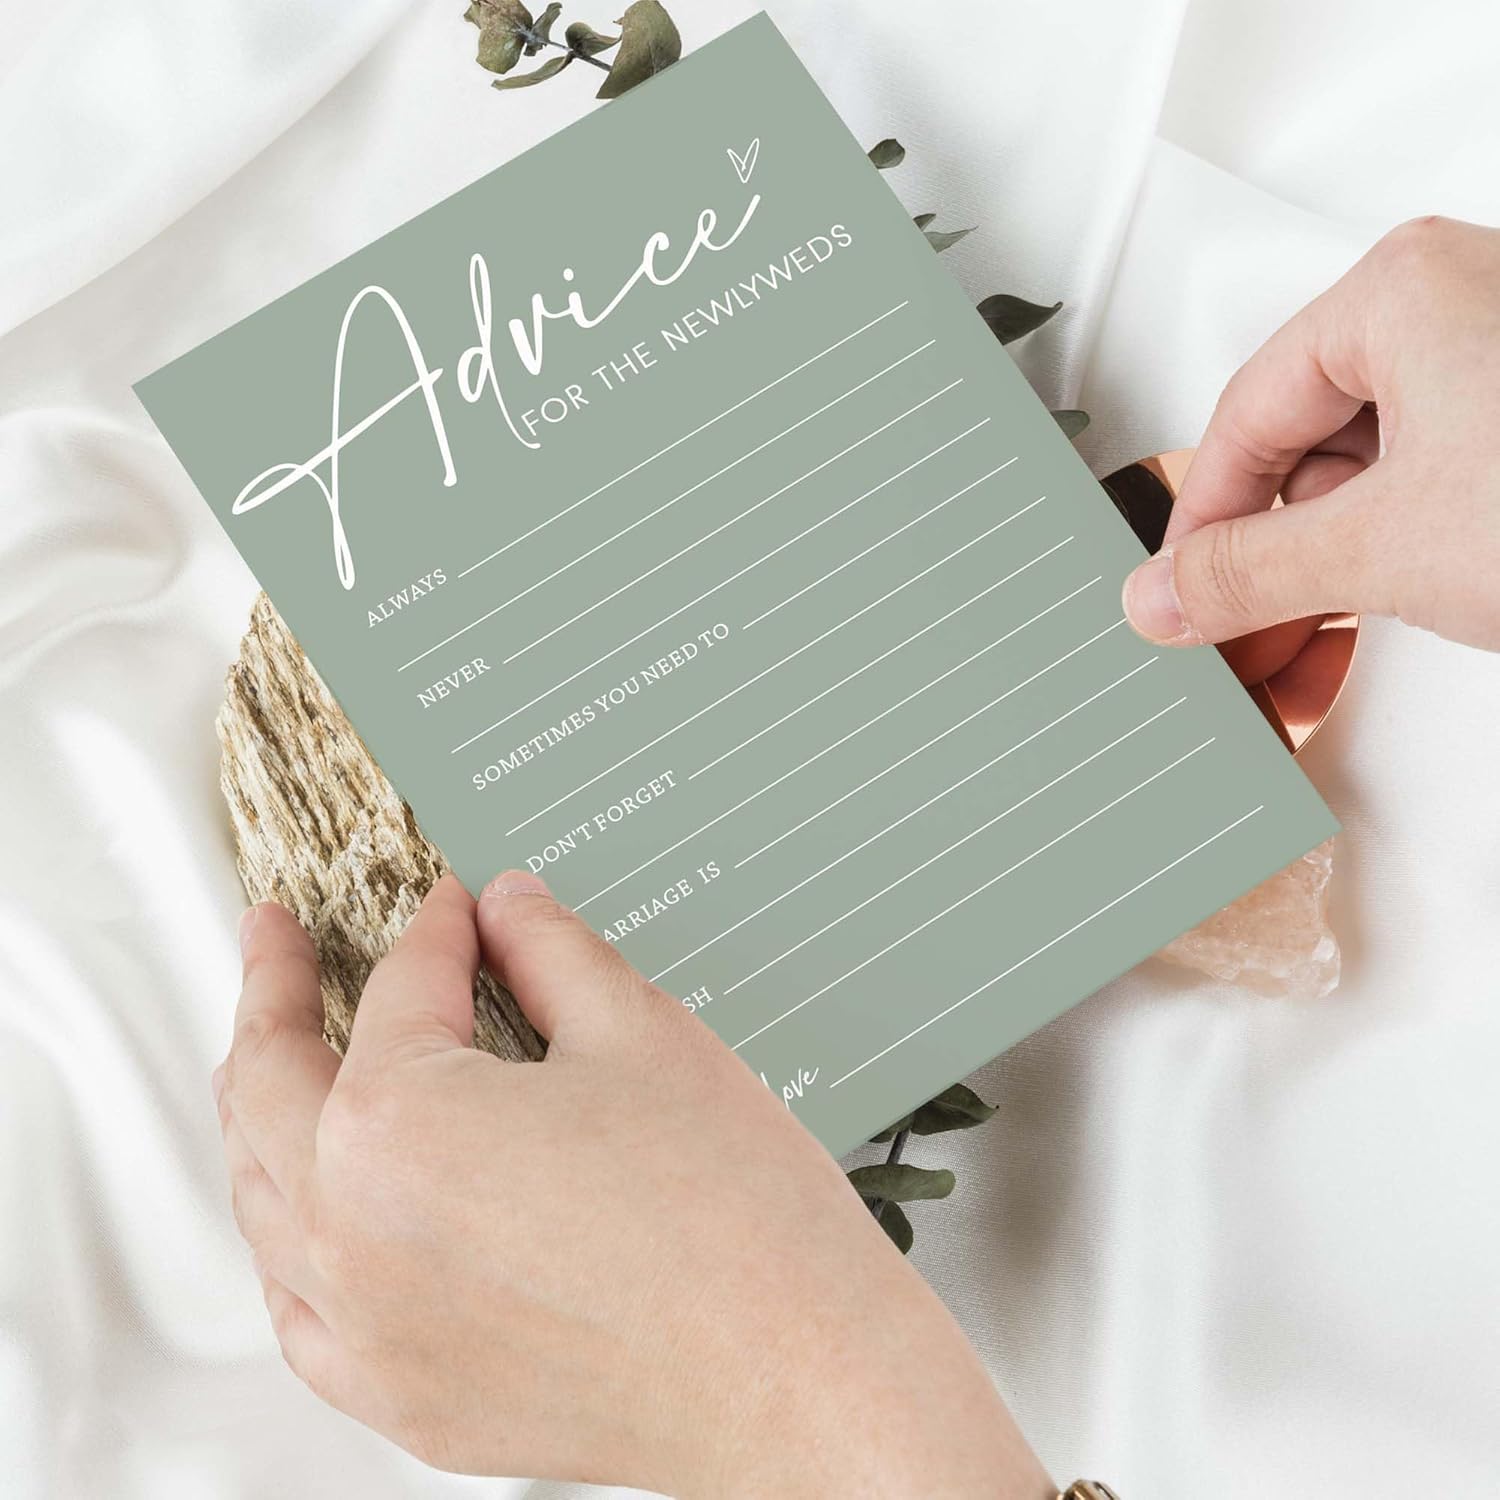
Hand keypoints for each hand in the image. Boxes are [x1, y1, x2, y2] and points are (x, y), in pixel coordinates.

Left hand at [214, 872, 1052, 1497]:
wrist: (801, 1373)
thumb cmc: (733, 1217)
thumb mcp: (640, 1032)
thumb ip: (549, 949)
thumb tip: (509, 908)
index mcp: (398, 1126)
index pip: (402, 991)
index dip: (435, 927)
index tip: (461, 908)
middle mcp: (354, 1237)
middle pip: (273, 1088)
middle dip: (274, 994)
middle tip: (275, 941)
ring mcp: (373, 1334)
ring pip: (267, 1204)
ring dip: (267, 1115)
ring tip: (276, 1062)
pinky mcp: (412, 1401)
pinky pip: (306, 1316)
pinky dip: (296, 1246)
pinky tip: (314, 1221)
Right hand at [1122, 215, 1499, 655]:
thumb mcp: (1388, 546)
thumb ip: (1250, 574)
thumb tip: (1165, 594)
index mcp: (1399, 288)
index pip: (1244, 417)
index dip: (1203, 521)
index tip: (1183, 589)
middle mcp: (1455, 297)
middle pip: (1307, 438)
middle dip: (1288, 542)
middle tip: (1266, 618)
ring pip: (1376, 461)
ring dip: (1355, 548)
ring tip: (1363, 611)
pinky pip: (1442, 467)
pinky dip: (1420, 536)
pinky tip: (1431, 588)